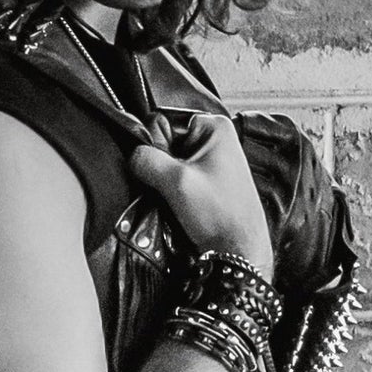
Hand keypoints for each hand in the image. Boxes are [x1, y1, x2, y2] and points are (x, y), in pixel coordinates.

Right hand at [126, 112, 274, 278]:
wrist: (239, 250)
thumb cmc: (222, 217)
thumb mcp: (175, 181)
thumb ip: (145, 159)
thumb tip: (132, 154)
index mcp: (215, 127)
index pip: (160, 120)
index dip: (155, 145)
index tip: (168, 168)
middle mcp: (216, 139)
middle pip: (163, 141)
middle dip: (161, 165)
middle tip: (177, 187)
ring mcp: (212, 160)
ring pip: (167, 162)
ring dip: (166, 180)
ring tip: (183, 198)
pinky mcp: (207, 180)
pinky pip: (177, 177)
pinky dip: (174, 189)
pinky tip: (185, 203)